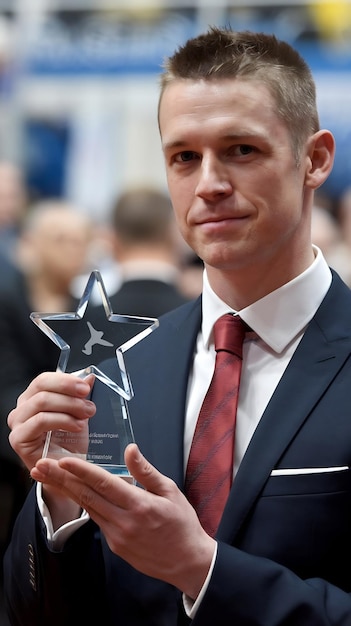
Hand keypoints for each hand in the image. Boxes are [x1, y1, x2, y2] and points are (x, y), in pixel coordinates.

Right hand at [7, 371, 95, 472]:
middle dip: (69, 391)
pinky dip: (62, 420)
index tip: (85, 386)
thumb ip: (80, 395)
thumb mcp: (78, 414)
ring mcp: (18, 423)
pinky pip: (40, 421)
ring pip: (42, 401)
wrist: (66, 470)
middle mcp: (22, 408)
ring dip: (69, 406)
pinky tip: (77, 426)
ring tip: (86, 414)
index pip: (44, 380)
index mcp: (33, 398)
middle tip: (87, 400)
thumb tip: (89, 377)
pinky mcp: (18, 438)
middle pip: (42, 387)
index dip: (65, 380)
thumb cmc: (69, 443)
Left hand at [32, 443, 215, 599]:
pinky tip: (74, 492)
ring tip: (47, 477)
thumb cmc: (182, 524)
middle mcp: (124, 522)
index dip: (81, 471)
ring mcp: (117, 536)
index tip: (63, 460)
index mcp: (140, 506)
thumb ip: (146, 471)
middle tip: (40, 466)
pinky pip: (97, 520)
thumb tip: (130, 450)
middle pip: (86, 497)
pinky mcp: (115, 545)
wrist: (187, 562)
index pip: (104, 484)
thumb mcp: (171, 491)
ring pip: (87, 508)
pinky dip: (84, 504)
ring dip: (66, 491)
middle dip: (61, 479)